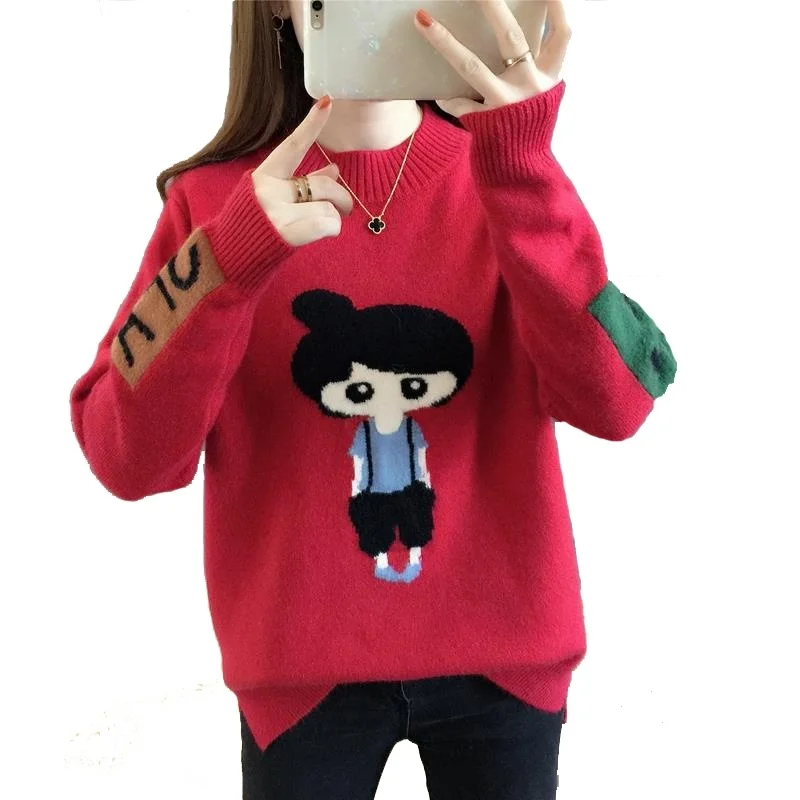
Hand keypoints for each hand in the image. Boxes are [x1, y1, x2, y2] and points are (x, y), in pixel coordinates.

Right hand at [251, 97, 353, 246]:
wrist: (229, 258)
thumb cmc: (254, 228)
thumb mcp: (275, 200)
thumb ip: (304, 184)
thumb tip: (335, 171)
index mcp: (264, 177)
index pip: (292, 146)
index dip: (311, 124)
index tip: (327, 101)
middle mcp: (268, 190)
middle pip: (324, 185)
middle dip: (342, 198)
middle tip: (346, 208)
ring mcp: (276, 211)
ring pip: (330, 207)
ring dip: (335, 218)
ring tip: (324, 225)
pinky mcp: (286, 232)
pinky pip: (329, 223)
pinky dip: (333, 229)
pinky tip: (322, 234)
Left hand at [414, 0, 570, 117]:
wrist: (521, 173)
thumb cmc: (528, 129)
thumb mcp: (543, 98)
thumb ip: (537, 68)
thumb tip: (526, 32)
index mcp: (549, 79)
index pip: (560, 35)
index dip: (556, 8)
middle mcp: (530, 88)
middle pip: (512, 37)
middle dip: (492, 6)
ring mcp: (505, 104)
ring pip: (471, 66)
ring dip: (444, 41)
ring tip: (423, 20)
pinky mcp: (483, 122)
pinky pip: (457, 103)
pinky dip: (447, 99)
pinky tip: (437, 95)